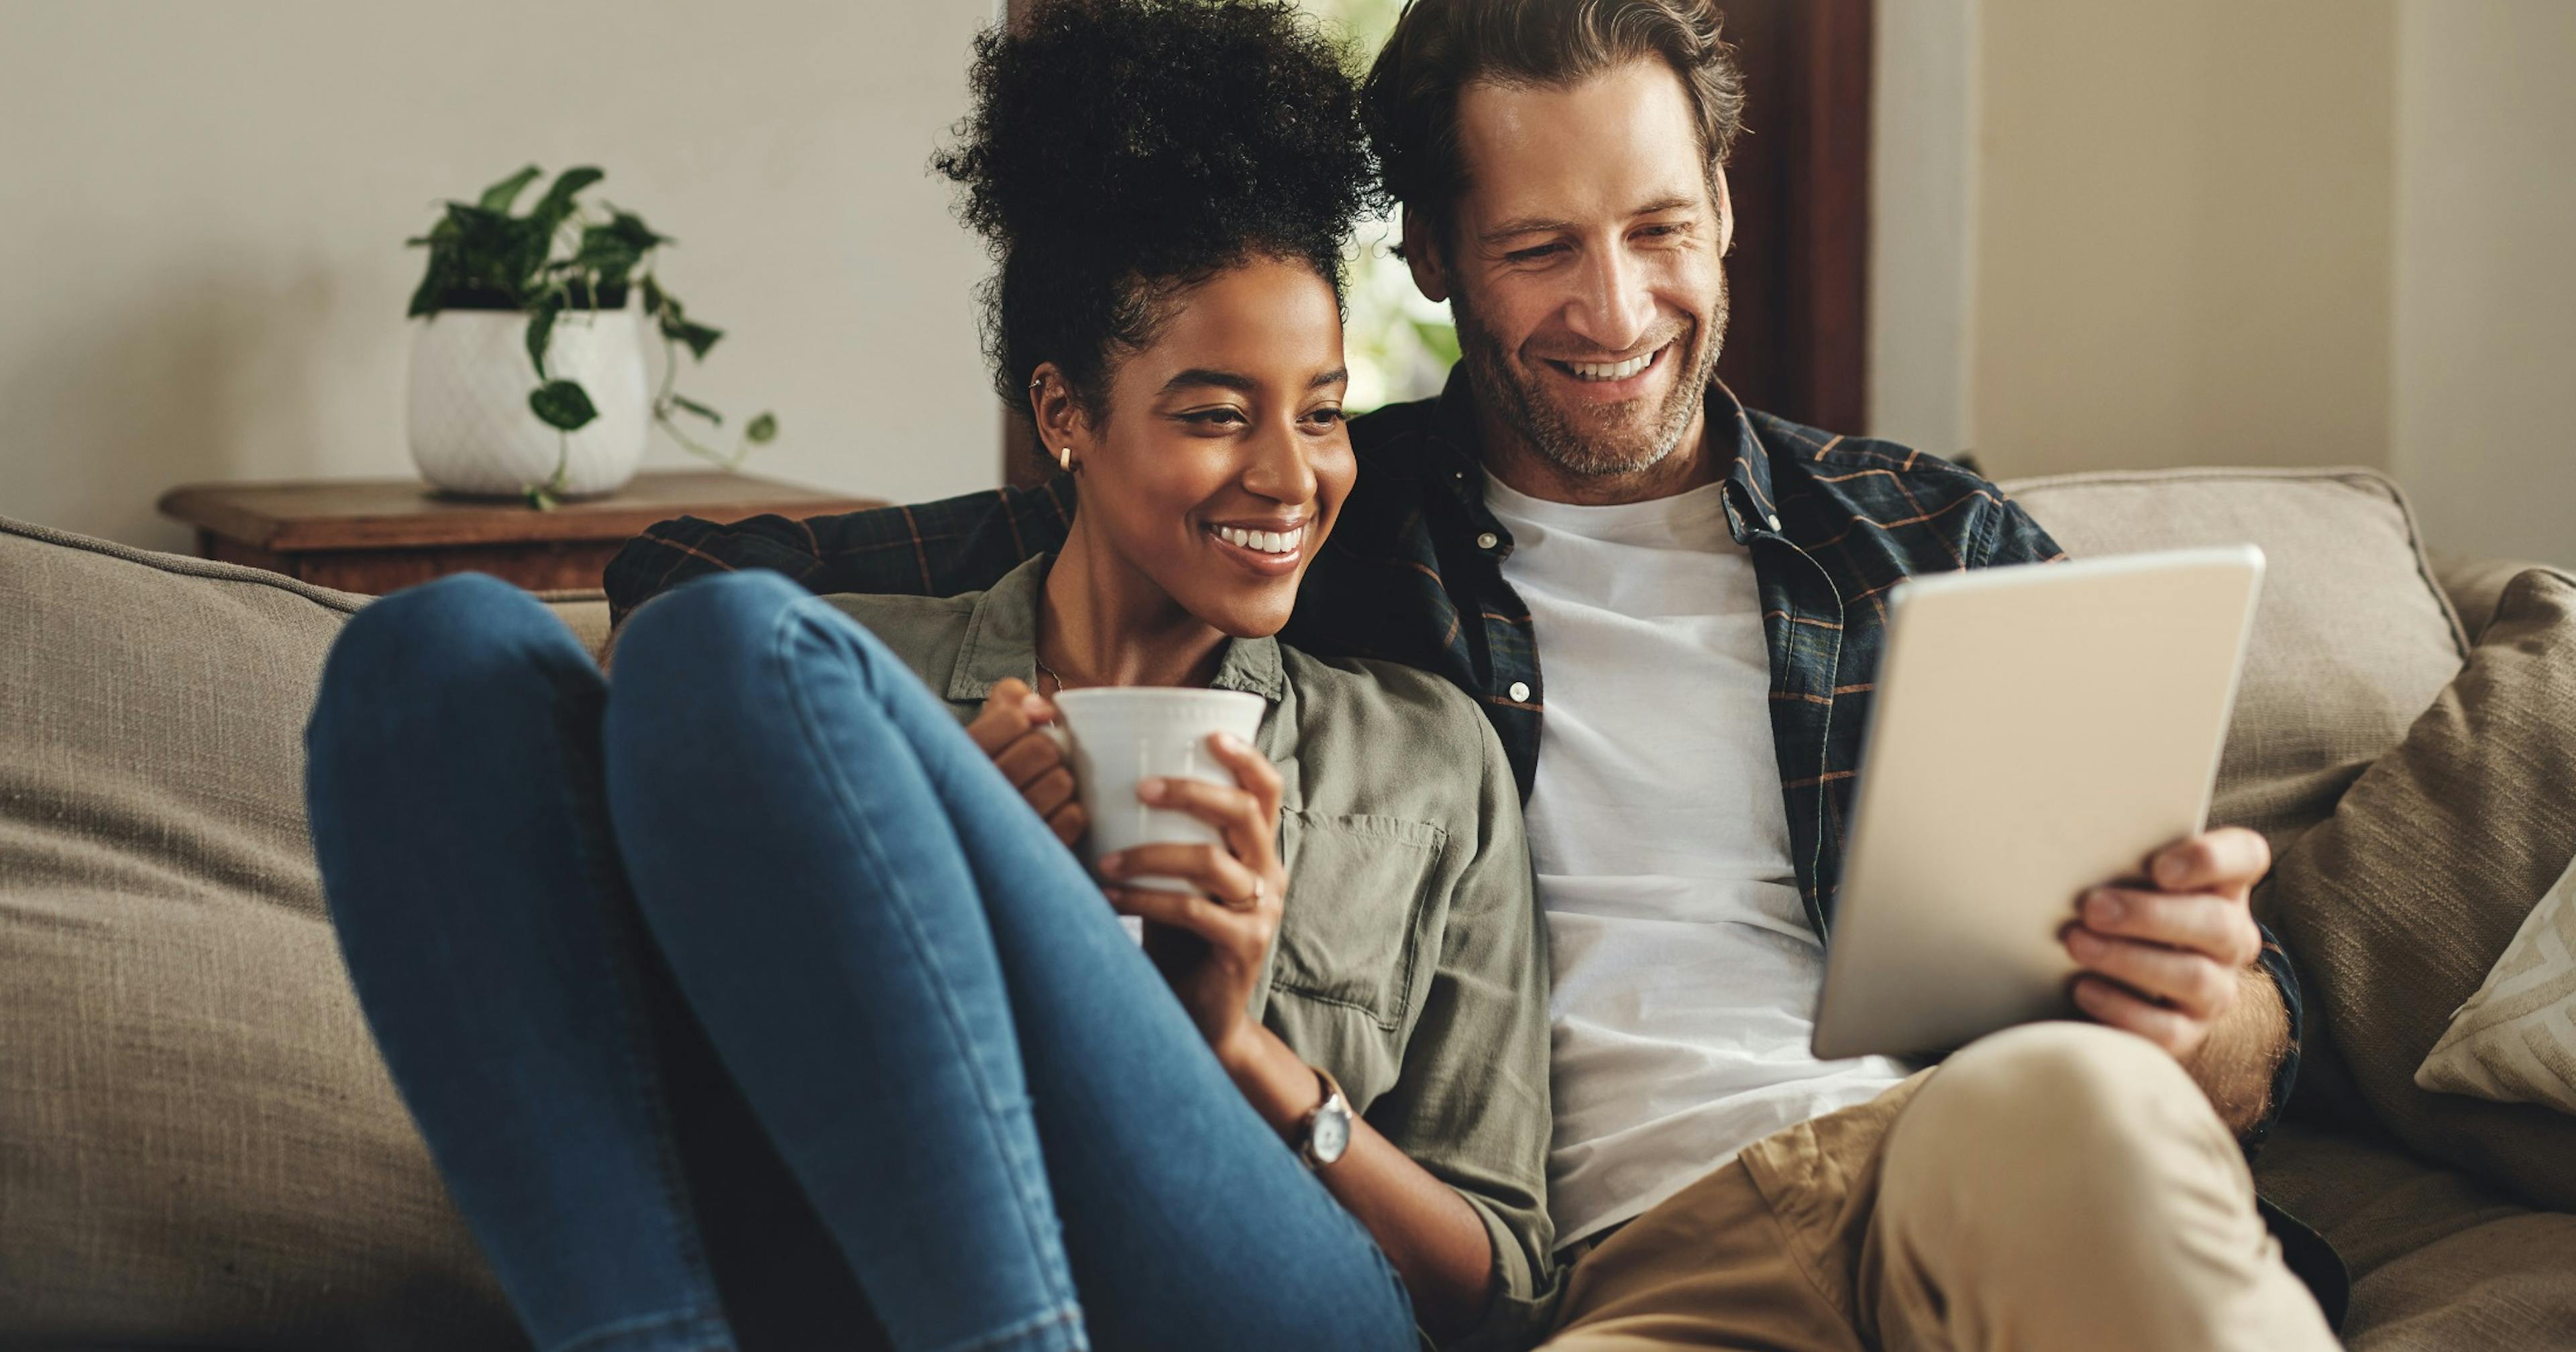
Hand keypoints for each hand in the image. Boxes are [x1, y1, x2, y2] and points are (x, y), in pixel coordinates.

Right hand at [965, 677, 1083, 846]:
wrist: (980, 835)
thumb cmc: (992, 766)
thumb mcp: (988, 724)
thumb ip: (1009, 698)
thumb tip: (1044, 709)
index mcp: (961, 756)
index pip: (1013, 719)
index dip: (1028, 719)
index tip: (1025, 727)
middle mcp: (976, 795)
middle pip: (1043, 749)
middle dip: (1049, 750)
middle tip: (1038, 762)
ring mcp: (1004, 828)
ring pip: (1061, 782)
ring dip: (1062, 781)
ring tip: (1044, 787)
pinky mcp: (1032, 849)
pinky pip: (1073, 817)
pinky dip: (1071, 812)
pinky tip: (1052, 813)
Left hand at [1096, 731, 1287, 1066]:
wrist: (1200, 1017)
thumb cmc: (1179, 938)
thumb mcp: (1178, 880)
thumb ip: (1165, 839)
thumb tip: (1106, 783)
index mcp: (1257, 850)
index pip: (1266, 789)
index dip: (1245, 756)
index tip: (1209, 733)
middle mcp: (1269, 873)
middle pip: (1243, 812)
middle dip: (1189, 791)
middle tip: (1139, 787)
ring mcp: (1262, 911)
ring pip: (1212, 861)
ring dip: (1150, 855)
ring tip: (1104, 859)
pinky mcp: (1245, 947)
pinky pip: (1195, 911)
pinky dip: (1147, 899)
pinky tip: (1111, 895)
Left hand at [2063, 826, 2270, 1062]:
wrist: (2114, 976)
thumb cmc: (2118, 902)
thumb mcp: (2124, 875)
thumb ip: (2119, 857)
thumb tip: (2073, 845)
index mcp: (2223, 883)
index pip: (2246, 856)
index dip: (2211, 859)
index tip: (2159, 867)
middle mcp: (2231, 936)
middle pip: (2216, 923)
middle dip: (2150, 915)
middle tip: (2092, 908)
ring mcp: (2216, 987)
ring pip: (2193, 977)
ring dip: (2128, 959)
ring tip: (2076, 943)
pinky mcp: (2189, 1031)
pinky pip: (2167, 1029)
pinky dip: (2121, 1008)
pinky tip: (2083, 988)